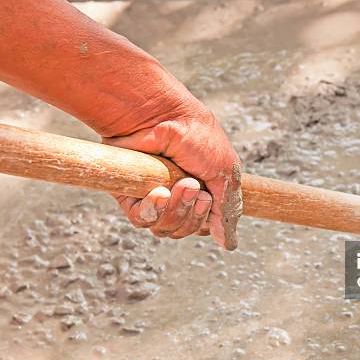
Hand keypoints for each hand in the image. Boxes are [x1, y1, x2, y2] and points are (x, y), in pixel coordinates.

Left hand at [103, 109, 241, 249]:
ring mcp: (151, 197)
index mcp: (198, 193)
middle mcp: (174, 198)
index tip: (209, 198)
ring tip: (181, 183)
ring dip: (176, 209)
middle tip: (194, 187)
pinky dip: (153, 209)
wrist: (163, 115)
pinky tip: (159, 191)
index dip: (206, 221)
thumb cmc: (198, 138)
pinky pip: (141, 219)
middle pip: (184, 230)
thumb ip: (228, 211)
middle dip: (192, 214)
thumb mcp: (225, 174)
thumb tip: (230, 244)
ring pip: (163, 229)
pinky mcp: (129, 194)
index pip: (202, 227)